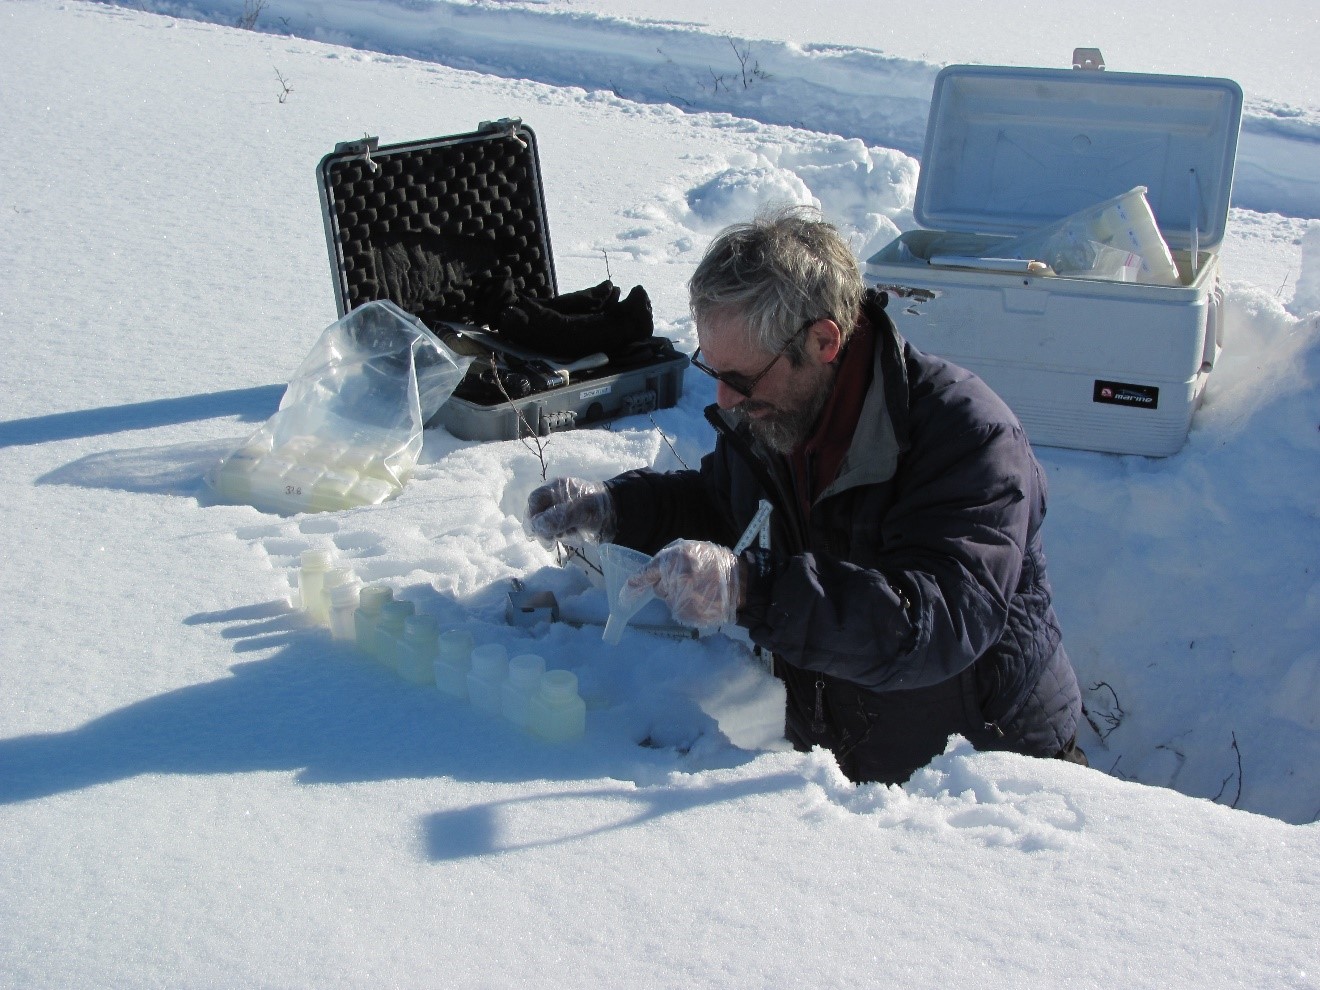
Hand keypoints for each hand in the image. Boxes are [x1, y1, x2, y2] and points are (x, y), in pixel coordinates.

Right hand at [525, 477, 616, 545]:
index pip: (534, 500)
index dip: (532, 516)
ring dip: (552, 534)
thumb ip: (559, 517)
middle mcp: (554, 499)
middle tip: (550, 542)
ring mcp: (558, 511)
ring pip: (544, 525)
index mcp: (556, 488)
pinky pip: (554, 532)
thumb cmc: (599, 508)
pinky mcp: (563, 523)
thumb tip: (537, 527)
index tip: (537, 532)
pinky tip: (573, 535)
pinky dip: (561, 536)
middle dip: (541, 529)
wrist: (617, 517)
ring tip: (569, 534)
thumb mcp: (581, 511)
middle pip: (536, 514)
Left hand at [621, 539, 739, 628]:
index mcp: (675, 560)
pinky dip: (687, 607)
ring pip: (669, 601)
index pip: (648, 572)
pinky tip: (702, 600)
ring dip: (678, 596)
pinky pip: (680, 611)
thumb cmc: (715, 563)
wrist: (740, 584)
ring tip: (699, 589)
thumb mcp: (692, 549)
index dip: (636, 582)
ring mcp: (682, 600)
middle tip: (688, 580)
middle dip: (668, 585)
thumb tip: (652, 574)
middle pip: (659, 589)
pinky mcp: (688, 615)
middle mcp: (675, 581)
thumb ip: (670, 559)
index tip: (627, 590)